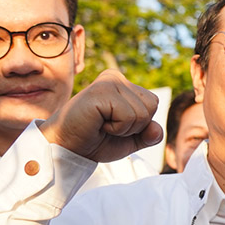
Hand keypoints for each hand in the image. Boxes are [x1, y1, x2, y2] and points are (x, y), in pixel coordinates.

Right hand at [40, 70, 162, 161]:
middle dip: (135, 126)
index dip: (140, 124)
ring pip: (143, 113)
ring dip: (124, 128)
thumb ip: (148, 134)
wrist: (66, 147)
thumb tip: (157, 130)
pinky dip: (117, 128)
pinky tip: (98, 123)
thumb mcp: (130, 140)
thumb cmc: (95, 141)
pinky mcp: (101, 91)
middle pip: (152, 106)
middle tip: (108, 126)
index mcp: (123, 83)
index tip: (114, 126)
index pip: (154, 104)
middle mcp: (116, 77)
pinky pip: (130, 116)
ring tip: (101, 124)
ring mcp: (108, 81)